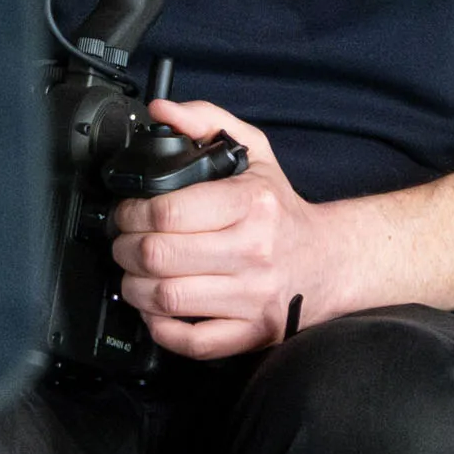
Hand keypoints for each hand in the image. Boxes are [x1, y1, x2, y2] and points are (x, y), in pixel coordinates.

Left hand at [108, 99, 352, 359]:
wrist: (330, 261)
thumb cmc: (283, 211)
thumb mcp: (254, 153)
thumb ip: (206, 121)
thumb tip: (162, 111)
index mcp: (252, 205)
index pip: (168, 212)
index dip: (131, 212)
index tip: (126, 212)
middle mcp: (254, 252)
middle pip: (157, 256)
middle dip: (123, 248)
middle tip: (123, 242)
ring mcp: (252, 297)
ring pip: (165, 298)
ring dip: (133, 287)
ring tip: (134, 274)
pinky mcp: (251, 333)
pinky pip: (192, 342)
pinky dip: (162, 330)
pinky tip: (157, 311)